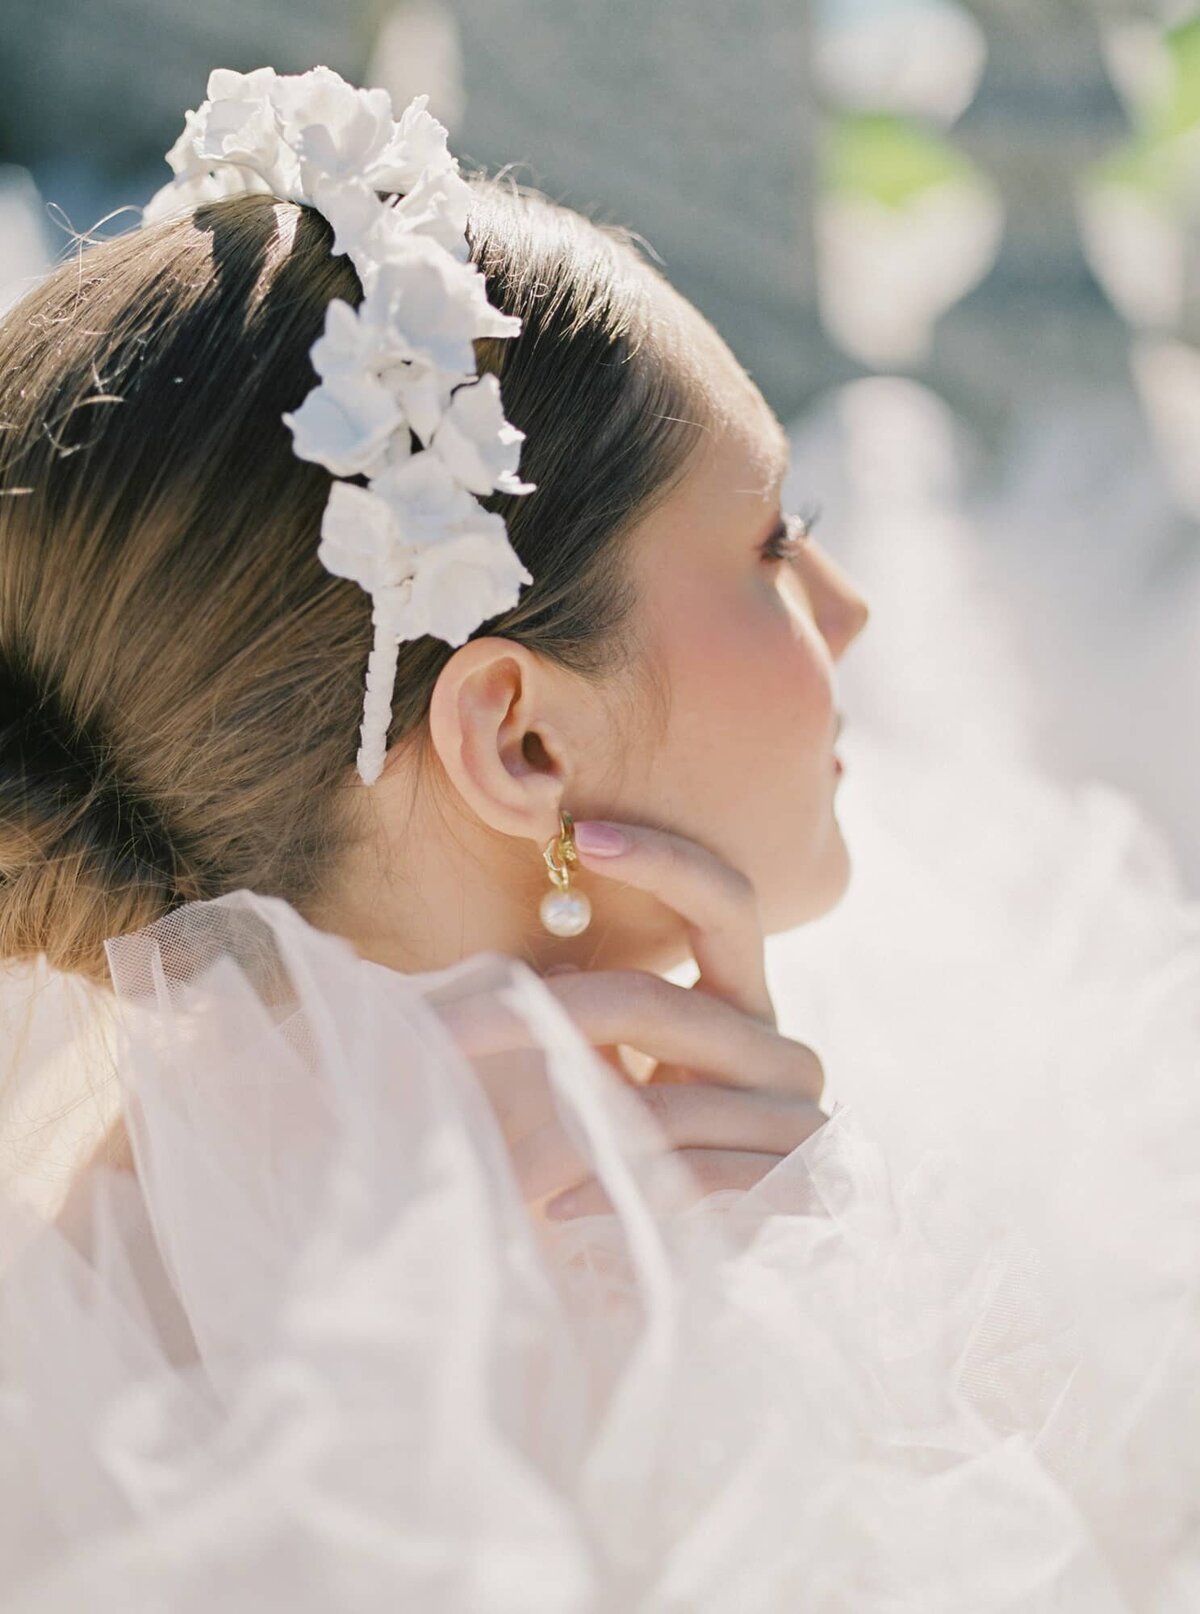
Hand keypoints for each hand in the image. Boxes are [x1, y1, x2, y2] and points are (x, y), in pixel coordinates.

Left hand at [440, 818, 827, 1219]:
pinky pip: (696, 1177)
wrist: (689, 1275)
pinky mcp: (797, 1190)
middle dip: (537, 1015)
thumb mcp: (603, 1081)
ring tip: (488, 1159)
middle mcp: (781, 1051)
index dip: (662, 860)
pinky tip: (557, 1211)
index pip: (724, 902)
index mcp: (742, 1008)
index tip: (581, 834)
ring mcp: (798, 1122)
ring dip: (561, 1134)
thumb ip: (581, 1021)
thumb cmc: (632, 1165)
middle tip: (445, 1029)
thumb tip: (532, 978)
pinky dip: (618, 1188)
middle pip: (659, 1003)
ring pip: (666, 1102)